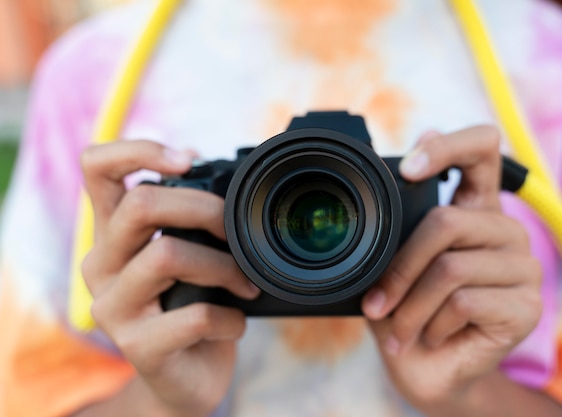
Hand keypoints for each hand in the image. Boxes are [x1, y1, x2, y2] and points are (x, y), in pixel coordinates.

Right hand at [80, 140, 259, 416]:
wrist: (185, 376)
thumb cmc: (190, 305)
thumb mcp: (187, 254)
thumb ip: (186, 218)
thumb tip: (211, 166)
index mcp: (112, 233)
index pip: (97, 168)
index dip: (139, 150)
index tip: (188, 159)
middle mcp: (100, 264)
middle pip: (140, 205)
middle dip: (205, 208)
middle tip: (235, 230)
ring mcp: (112, 307)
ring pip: (168, 256)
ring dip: (225, 267)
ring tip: (247, 285)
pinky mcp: (137, 346)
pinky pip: (195, 316)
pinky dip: (230, 317)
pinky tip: (235, 324)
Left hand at [361, 127, 542, 411]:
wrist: (424, 368)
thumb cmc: (407, 309)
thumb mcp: (394, 261)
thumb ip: (407, 215)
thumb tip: (417, 143)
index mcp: (474, 208)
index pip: (482, 149)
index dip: (448, 147)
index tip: (408, 169)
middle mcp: (504, 230)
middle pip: (447, 221)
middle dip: (400, 268)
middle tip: (377, 303)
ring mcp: (523, 267)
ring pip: (451, 268)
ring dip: (410, 305)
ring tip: (399, 327)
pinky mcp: (527, 306)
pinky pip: (464, 302)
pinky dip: (431, 324)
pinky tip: (432, 335)